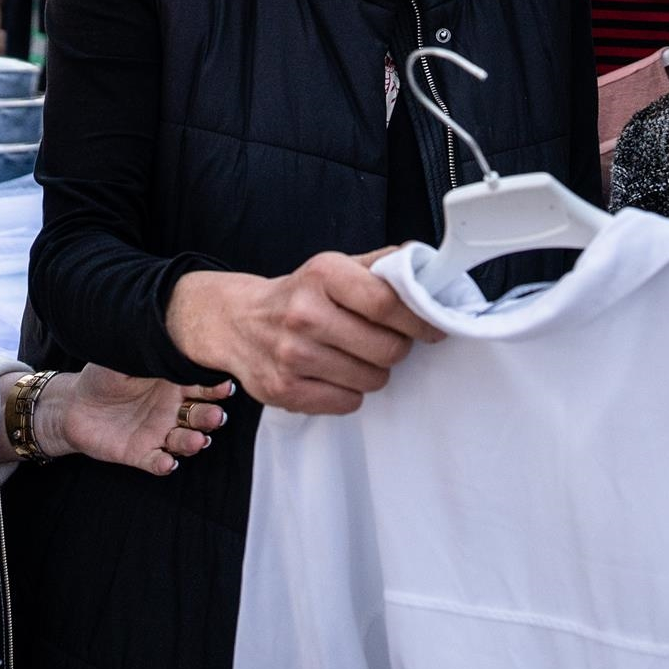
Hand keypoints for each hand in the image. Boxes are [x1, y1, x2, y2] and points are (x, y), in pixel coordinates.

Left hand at [36, 365, 232, 474]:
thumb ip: (145, 354)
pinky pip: (157, 462)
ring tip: (196, 440)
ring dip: (193, 442)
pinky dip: (164, 464)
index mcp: (173, 384)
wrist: (73, 405)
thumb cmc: (103, 377)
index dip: (215, 387)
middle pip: (201, 416)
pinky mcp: (142, 453)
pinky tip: (167, 461)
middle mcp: (173, 410)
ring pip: (185, 440)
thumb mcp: (124, 359)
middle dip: (210, 417)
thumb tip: (167, 339)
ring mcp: (159, 433)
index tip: (224, 385)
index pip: (202, 385)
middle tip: (215, 416)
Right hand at [166, 248, 442, 414]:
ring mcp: (291, 355)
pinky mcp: (284, 390)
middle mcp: (303, 313)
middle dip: (396, 347)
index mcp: (322, 274)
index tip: (432, 328)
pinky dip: (349, 392)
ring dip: (372, 371)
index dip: (420, 320)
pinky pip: (348, 403)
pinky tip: (333, 373)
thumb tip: (428, 269)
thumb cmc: (298, 295)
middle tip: (383, 341)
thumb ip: (380, 266)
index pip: (388, 303)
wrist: (236, 321)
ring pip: (372, 379)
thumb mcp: (332, 267)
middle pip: (387, 348)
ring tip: (353, 356)